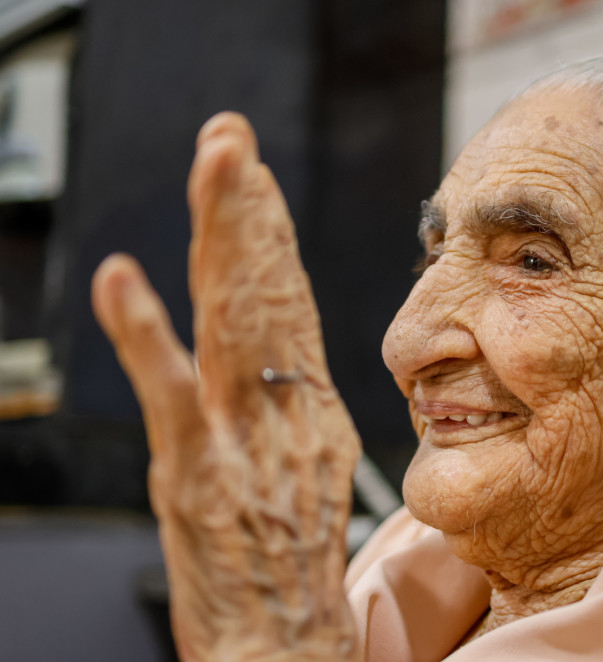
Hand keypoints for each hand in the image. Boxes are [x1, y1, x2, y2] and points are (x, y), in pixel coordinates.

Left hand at [92, 113, 360, 660]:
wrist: (286, 643)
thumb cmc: (290, 564)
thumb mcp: (306, 469)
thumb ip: (288, 400)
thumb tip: (278, 348)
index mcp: (310, 409)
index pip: (291, 301)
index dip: (270, 232)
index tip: (254, 177)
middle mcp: (283, 413)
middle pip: (268, 292)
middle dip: (248, 206)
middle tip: (231, 138)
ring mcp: (240, 440)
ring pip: (235, 321)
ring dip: (223, 235)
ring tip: (216, 165)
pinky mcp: (195, 475)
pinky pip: (170, 396)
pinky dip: (145, 335)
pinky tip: (124, 280)